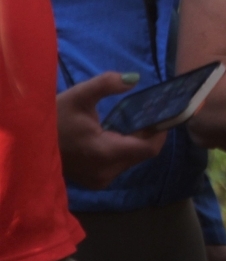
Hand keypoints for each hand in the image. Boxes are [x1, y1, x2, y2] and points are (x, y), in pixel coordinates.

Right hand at [57, 72, 167, 188]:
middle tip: (147, 114)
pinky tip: (115, 134)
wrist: (27, 144)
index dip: (160, 132)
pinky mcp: (95, 182)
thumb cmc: (54, 118)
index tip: (163, 115)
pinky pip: (120, 165)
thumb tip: (134, 78)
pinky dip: (123, 150)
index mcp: (105, 153)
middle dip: (148, 135)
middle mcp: (106, 172)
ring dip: (136, 143)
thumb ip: (106, 84)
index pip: (149, 149)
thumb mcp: (78, 96)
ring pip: (132, 160)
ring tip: (131, 122)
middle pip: (142, 154)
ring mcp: (100, 180)